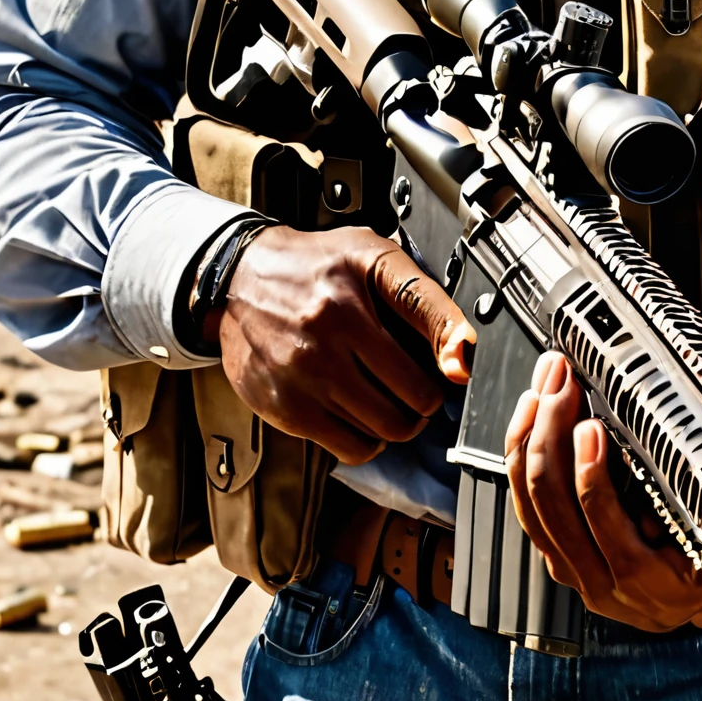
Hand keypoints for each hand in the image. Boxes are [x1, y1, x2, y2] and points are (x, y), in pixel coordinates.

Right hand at [214, 224, 474, 464]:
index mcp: (359, 276)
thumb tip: (462, 350)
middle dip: (427, 399)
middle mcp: (332, 324)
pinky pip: (351, 447)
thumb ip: (418, 292)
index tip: (463, 367)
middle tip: (423, 393)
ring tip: (396, 406)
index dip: (455, 344)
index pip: (425, 310)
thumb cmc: (314, 267)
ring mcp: (308, 371)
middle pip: (413, 392)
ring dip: (402, 423)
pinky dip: (368, 440)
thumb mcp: (368, 253)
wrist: (238, 282)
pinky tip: (363, 418)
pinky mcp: (287, 406)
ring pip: (386, 426)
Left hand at [503, 353, 701, 633]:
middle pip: (556, 504)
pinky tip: (528, 417)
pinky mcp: (556, 555)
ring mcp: (574, 571)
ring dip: (533, 436)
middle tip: (564, 384)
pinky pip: (525, 506)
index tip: (592, 427)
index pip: (607, 528)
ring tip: (545, 388)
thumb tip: (692, 436)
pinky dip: (522, 456)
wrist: (695, 595)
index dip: (592, 476)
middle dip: (554, 433)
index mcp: (651, 582)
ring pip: (533, 501)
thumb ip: (700, 493)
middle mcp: (604, 584)